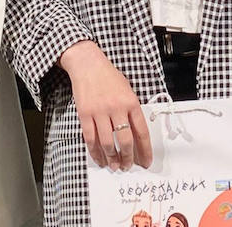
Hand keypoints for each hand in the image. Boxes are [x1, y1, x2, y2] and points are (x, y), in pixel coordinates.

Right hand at [60, 40, 151, 170]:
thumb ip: (132, 111)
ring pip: (107, 143)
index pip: (142, 131)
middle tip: (128, 166)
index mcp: (131, 102)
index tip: (146, 161)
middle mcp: (117, 108)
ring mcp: (99, 112)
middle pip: (125, 140)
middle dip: (128, 158)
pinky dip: (95, 152)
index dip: (145, 150)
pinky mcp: (85, 114)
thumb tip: (136, 135)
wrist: (88, 64)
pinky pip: (90, 139)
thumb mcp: (127, 90)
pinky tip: (99, 158)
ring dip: (112, 158)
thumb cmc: (109, 77)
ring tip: (114, 165)